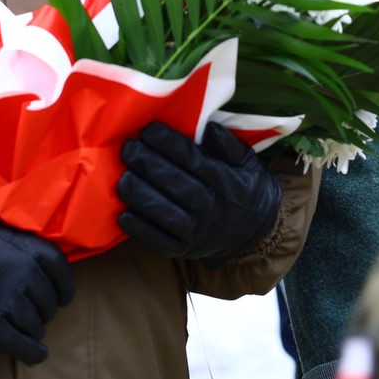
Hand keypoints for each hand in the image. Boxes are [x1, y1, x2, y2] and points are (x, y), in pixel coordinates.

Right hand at [0, 203, 73, 364]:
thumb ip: (21, 250)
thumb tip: (41, 272)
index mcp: (27, 247)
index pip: (62, 272)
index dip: (63, 288)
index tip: (61, 297)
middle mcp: (22, 272)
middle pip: (48, 302)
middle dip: (43, 311)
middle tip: (31, 313)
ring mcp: (4, 299)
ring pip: (34, 325)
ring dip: (33, 331)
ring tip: (23, 329)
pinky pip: (19, 345)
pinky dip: (31, 353)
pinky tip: (35, 355)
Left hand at [117, 121, 280, 262]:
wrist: (254, 234)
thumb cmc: (244, 189)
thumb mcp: (246, 163)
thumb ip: (228, 145)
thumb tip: (209, 128)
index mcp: (226, 183)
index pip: (194, 160)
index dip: (169, 144)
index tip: (149, 130)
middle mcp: (211, 208)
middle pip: (175, 183)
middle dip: (148, 164)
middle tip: (128, 148)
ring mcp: (196, 233)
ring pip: (164, 212)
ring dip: (140, 194)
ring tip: (123, 177)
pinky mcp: (183, 250)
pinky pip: (158, 241)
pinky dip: (140, 229)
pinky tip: (124, 213)